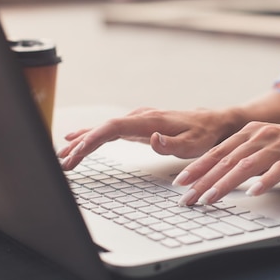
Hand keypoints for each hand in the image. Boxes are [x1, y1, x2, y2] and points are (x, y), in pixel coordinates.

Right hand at [57, 107, 238, 169]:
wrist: (216, 122)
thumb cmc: (206, 135)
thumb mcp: (195, 144)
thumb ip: (173, 144)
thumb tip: (153, 139)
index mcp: (150, 121)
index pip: (113, 127)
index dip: (93, 139)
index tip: (77, 152)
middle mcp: (141, 117)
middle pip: (103, 128)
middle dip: (81, 144)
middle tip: (63, 162)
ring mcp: (138, 120)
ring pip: (104, 128)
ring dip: (83, 141)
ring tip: (63, 155)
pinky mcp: (139, 126)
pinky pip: (110, 130)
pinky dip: (93, 136)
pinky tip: (80, 140)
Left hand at [172, 122, 279, 205]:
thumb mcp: (262, 144)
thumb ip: (241, 155)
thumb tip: (214, 174)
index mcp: (249, 132)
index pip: (217, 152)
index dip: (197, 167)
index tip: (180, 183)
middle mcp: (260, 136)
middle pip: (226, 160)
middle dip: (204, 180)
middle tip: (188, 197)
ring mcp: (278, 145)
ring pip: (246, 165)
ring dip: (226, 183)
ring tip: (211, 198)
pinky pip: (278, 170)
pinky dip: (265, 181)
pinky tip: (254, 192)